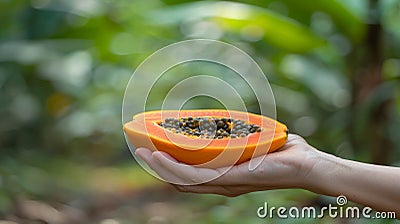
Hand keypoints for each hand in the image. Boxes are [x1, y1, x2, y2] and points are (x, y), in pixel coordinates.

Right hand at [135, 134, 319, 196]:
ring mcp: (223, 182)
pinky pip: (195, 176)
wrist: (304, 163)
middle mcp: (220, 181)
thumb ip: (236, 134)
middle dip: (158, 166)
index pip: (189, 173)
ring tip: (142, 152)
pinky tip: (160, 156)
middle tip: (140, 149)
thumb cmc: (281, 151)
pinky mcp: (229, 179)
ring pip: (181, 178)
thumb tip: (225, 119)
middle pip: (180, 178)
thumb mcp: (251, 140)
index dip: (168, 164)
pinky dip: (174, 167)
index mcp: (223, 173)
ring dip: (159, 166)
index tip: (153, 149)